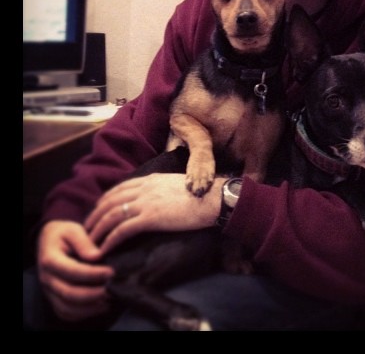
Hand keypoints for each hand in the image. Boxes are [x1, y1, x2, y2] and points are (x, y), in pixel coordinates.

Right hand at [37, 220, 114, 321]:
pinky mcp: (54, 298)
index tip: (112, 272)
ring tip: (109, 299)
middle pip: (69, 294)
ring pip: (67, 308)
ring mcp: (49, 291)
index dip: (93, 274)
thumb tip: (97, 256)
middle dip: (93, 294)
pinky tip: (100, 305)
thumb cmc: (64, 233)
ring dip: (89, 307)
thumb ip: (84, 242)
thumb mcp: (73, 230)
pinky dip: (83, 313)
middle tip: (113, 289)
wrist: (50, 240)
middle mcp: (47, 279)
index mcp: (50, 260)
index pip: (72, 271)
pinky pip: (65, 312)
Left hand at [84, 173, 225, 255]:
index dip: (105, 200)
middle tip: (86, 230)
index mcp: (151, 179)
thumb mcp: (177, 185)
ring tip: (89, 243)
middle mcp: (145, 188)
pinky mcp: (150, 218)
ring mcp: (146, 202)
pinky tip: (104, 249)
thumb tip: (157, 199)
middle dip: (95, 216)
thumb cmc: (202, 194)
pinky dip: (109, 240)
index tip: (98, 211)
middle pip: (110, 201)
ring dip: (97, 230)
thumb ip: (162, 189)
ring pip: (111, 215)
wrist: (213, 199)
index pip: (120, 188)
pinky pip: (122, 229)